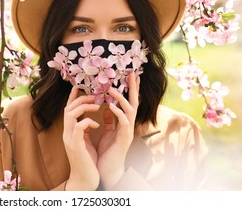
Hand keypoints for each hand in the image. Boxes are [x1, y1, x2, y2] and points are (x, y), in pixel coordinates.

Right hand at [63, 86, 100, 190]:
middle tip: (94, 96)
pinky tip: (97, 125)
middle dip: (80, 100)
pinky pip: (78, 127)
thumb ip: (85, 130)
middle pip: (67, 109)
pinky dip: (87, 122)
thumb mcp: (85, 142)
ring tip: (97, 106)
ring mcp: (70, 140)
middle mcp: (67, 134)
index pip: (68, 111)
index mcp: (70, 132)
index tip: (78, 87)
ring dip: (84, 108)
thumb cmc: (87, 161)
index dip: (72, 98)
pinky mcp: (75, 146)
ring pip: (70, 115)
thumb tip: (90, 119)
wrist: (85, 181)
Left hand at [97, 72, 139, 189]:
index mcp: (124, 122)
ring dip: (122, 99)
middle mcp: (129, 124)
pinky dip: (118, 113)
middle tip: (133, 73)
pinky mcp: (125, 138)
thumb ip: (110, 121)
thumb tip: (108, 108)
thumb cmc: (108, 151)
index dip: (130, 88)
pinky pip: (123, 123)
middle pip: (134, 102)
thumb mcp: (107, 132)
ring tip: (112, 89)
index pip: (128, 101)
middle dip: (133, 88)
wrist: (108, 169)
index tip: (130, 74)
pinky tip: (110, 107)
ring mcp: (128, 131)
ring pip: (130, 111)